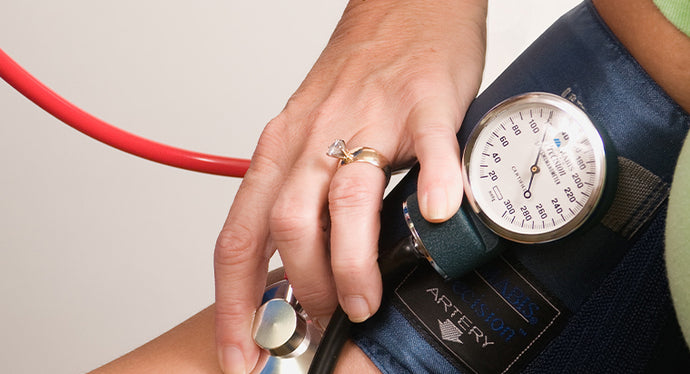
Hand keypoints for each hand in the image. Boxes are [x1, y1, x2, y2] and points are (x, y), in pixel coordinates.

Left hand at [213, 0, 486, 371]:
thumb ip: (300, 199)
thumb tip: (301, 272)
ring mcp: (371, 119)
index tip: (242, 351)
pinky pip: (431, 149)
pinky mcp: (424, 105)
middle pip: (290, 226)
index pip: (240, 237)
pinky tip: (441, 216)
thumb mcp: (304, 135)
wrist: (403, 7)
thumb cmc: (356, 74)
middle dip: (303, 291)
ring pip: (347, 200)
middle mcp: (314, 137)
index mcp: (280, 151)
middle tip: (325, 321)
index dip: (235, 303)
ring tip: (366, 300)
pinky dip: (437, 187)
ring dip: (353, 263)